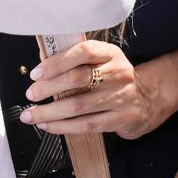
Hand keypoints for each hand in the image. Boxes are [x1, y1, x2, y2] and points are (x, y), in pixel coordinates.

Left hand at [21, 40, 163, 139]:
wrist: (147, 100)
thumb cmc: (113, 80)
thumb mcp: (101, 62)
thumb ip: (74, 62)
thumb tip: (41, 68)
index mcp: (111, 54)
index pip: (84, 51)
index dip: (56, 62)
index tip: (36, 73)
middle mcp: (119, 73)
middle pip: (78, 79)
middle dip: (47, 88)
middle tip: (31, 94)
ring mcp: (122, 97)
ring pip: (78, 106)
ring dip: (49, 112)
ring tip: (30, 115)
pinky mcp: (122, 118)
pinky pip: (87, 125)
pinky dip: (63, 126)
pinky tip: (48, 126)